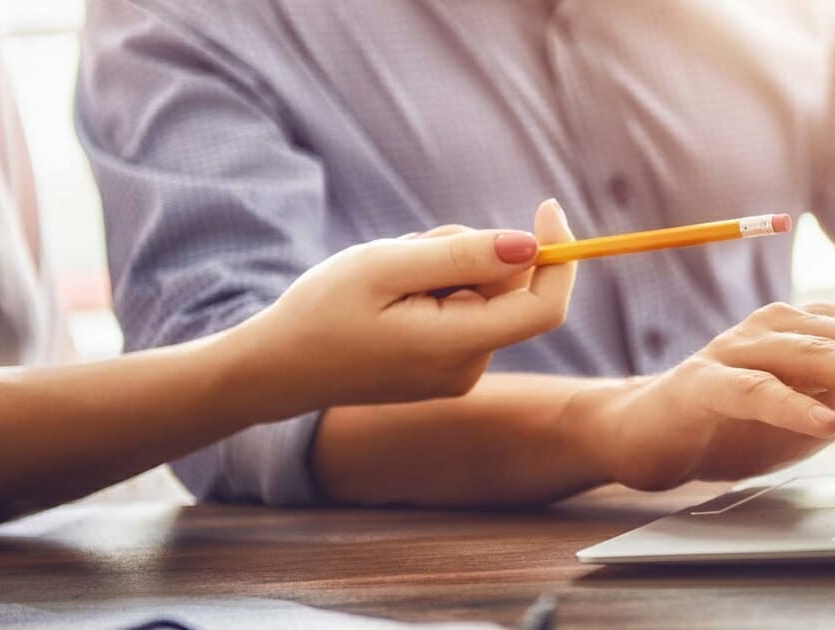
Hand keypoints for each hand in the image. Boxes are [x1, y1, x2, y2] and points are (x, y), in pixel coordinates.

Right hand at [234, 199, 576, 407]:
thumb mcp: (386, 266)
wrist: (276, 368)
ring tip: (390, 276)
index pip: (544, 307)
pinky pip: (463, 311)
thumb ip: (461, 255)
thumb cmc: (321, 311)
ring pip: (484, 295)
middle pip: (510, 290)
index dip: (558, 256)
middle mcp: (467, 368)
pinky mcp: (444, 368)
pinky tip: (391, 296)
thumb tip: (531, 245)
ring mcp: (457, 372)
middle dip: (475, 253)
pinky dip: (437, 289)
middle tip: (412, 248)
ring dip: (449, 269)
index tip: (546, 207)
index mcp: (456, 347)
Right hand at [567, 303, 834, 489]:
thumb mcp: (818, 406)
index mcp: (820, 328)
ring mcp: (744, 349)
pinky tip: (826, 423)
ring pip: (818, 357)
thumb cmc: (740, 418)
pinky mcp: (706, 382)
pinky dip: (792, 405)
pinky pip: (755, 391)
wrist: (651, 430)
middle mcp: (786, 326)